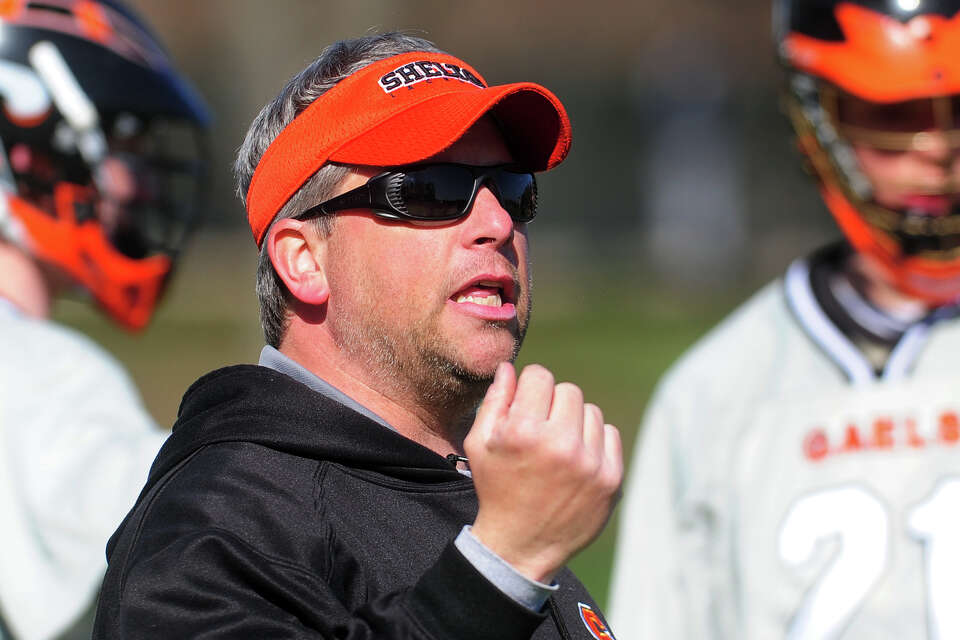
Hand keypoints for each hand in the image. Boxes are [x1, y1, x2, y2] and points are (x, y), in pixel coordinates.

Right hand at [465, 362, 622, 583]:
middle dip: (552, 404)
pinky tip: (576, 460)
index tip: (525, 407)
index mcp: (523, 432)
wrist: (522, 546)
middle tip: (541, 430)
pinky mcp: (611, 478)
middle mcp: (559, 444)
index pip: (540, 376)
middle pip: (568, 390)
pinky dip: (593, 441)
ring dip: (574, 422)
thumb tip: (510, 367)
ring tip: (558, 448)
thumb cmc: (496, 489)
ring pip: (590, 411)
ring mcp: (590, 463)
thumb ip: (494, 401)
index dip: (530, 389)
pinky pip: (609, 434)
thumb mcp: (480, 445)